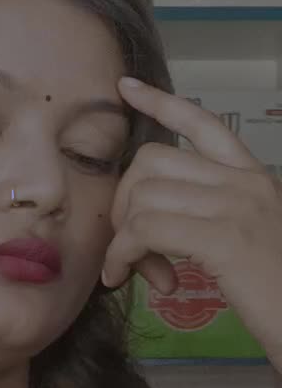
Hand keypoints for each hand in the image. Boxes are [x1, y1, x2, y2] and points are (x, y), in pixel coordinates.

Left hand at [103, 77, 281, 370]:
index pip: (205, 123)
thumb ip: (211, 222)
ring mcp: (236, 207)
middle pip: (153, 161)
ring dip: (121, 238)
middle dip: (124, 203)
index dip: (161, 103)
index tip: (127, 90)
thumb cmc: (277, 297)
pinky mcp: (224, 239)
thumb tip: (155, 228)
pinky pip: (145, 229)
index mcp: (255, 178)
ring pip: (143, 196)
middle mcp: (246, 183)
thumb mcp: (249, 243)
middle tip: (128, 247)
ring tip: (131, 271)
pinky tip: (122, 275)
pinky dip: (122, 253)